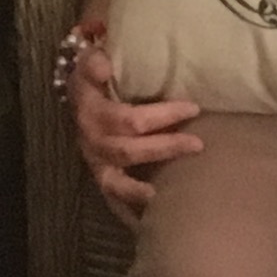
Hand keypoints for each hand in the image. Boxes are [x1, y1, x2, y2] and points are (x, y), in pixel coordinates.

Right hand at [64, 23, 202, 220]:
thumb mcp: (91, 59)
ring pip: (118, 180)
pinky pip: (114, 199)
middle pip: (129, 148)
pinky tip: (151, 218)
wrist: (78, 96)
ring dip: (144, 188)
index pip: (126, 116)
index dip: (161, 115)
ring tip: (168, 193)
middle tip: (198, 143)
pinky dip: (130, 210)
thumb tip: (106, 67)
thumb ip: (95, 60)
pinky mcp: (101, 176)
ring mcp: (95, 161)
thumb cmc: (96, 74)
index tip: (193, 108)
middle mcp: (91, 138)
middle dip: (166, 146)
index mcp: (91, 107)